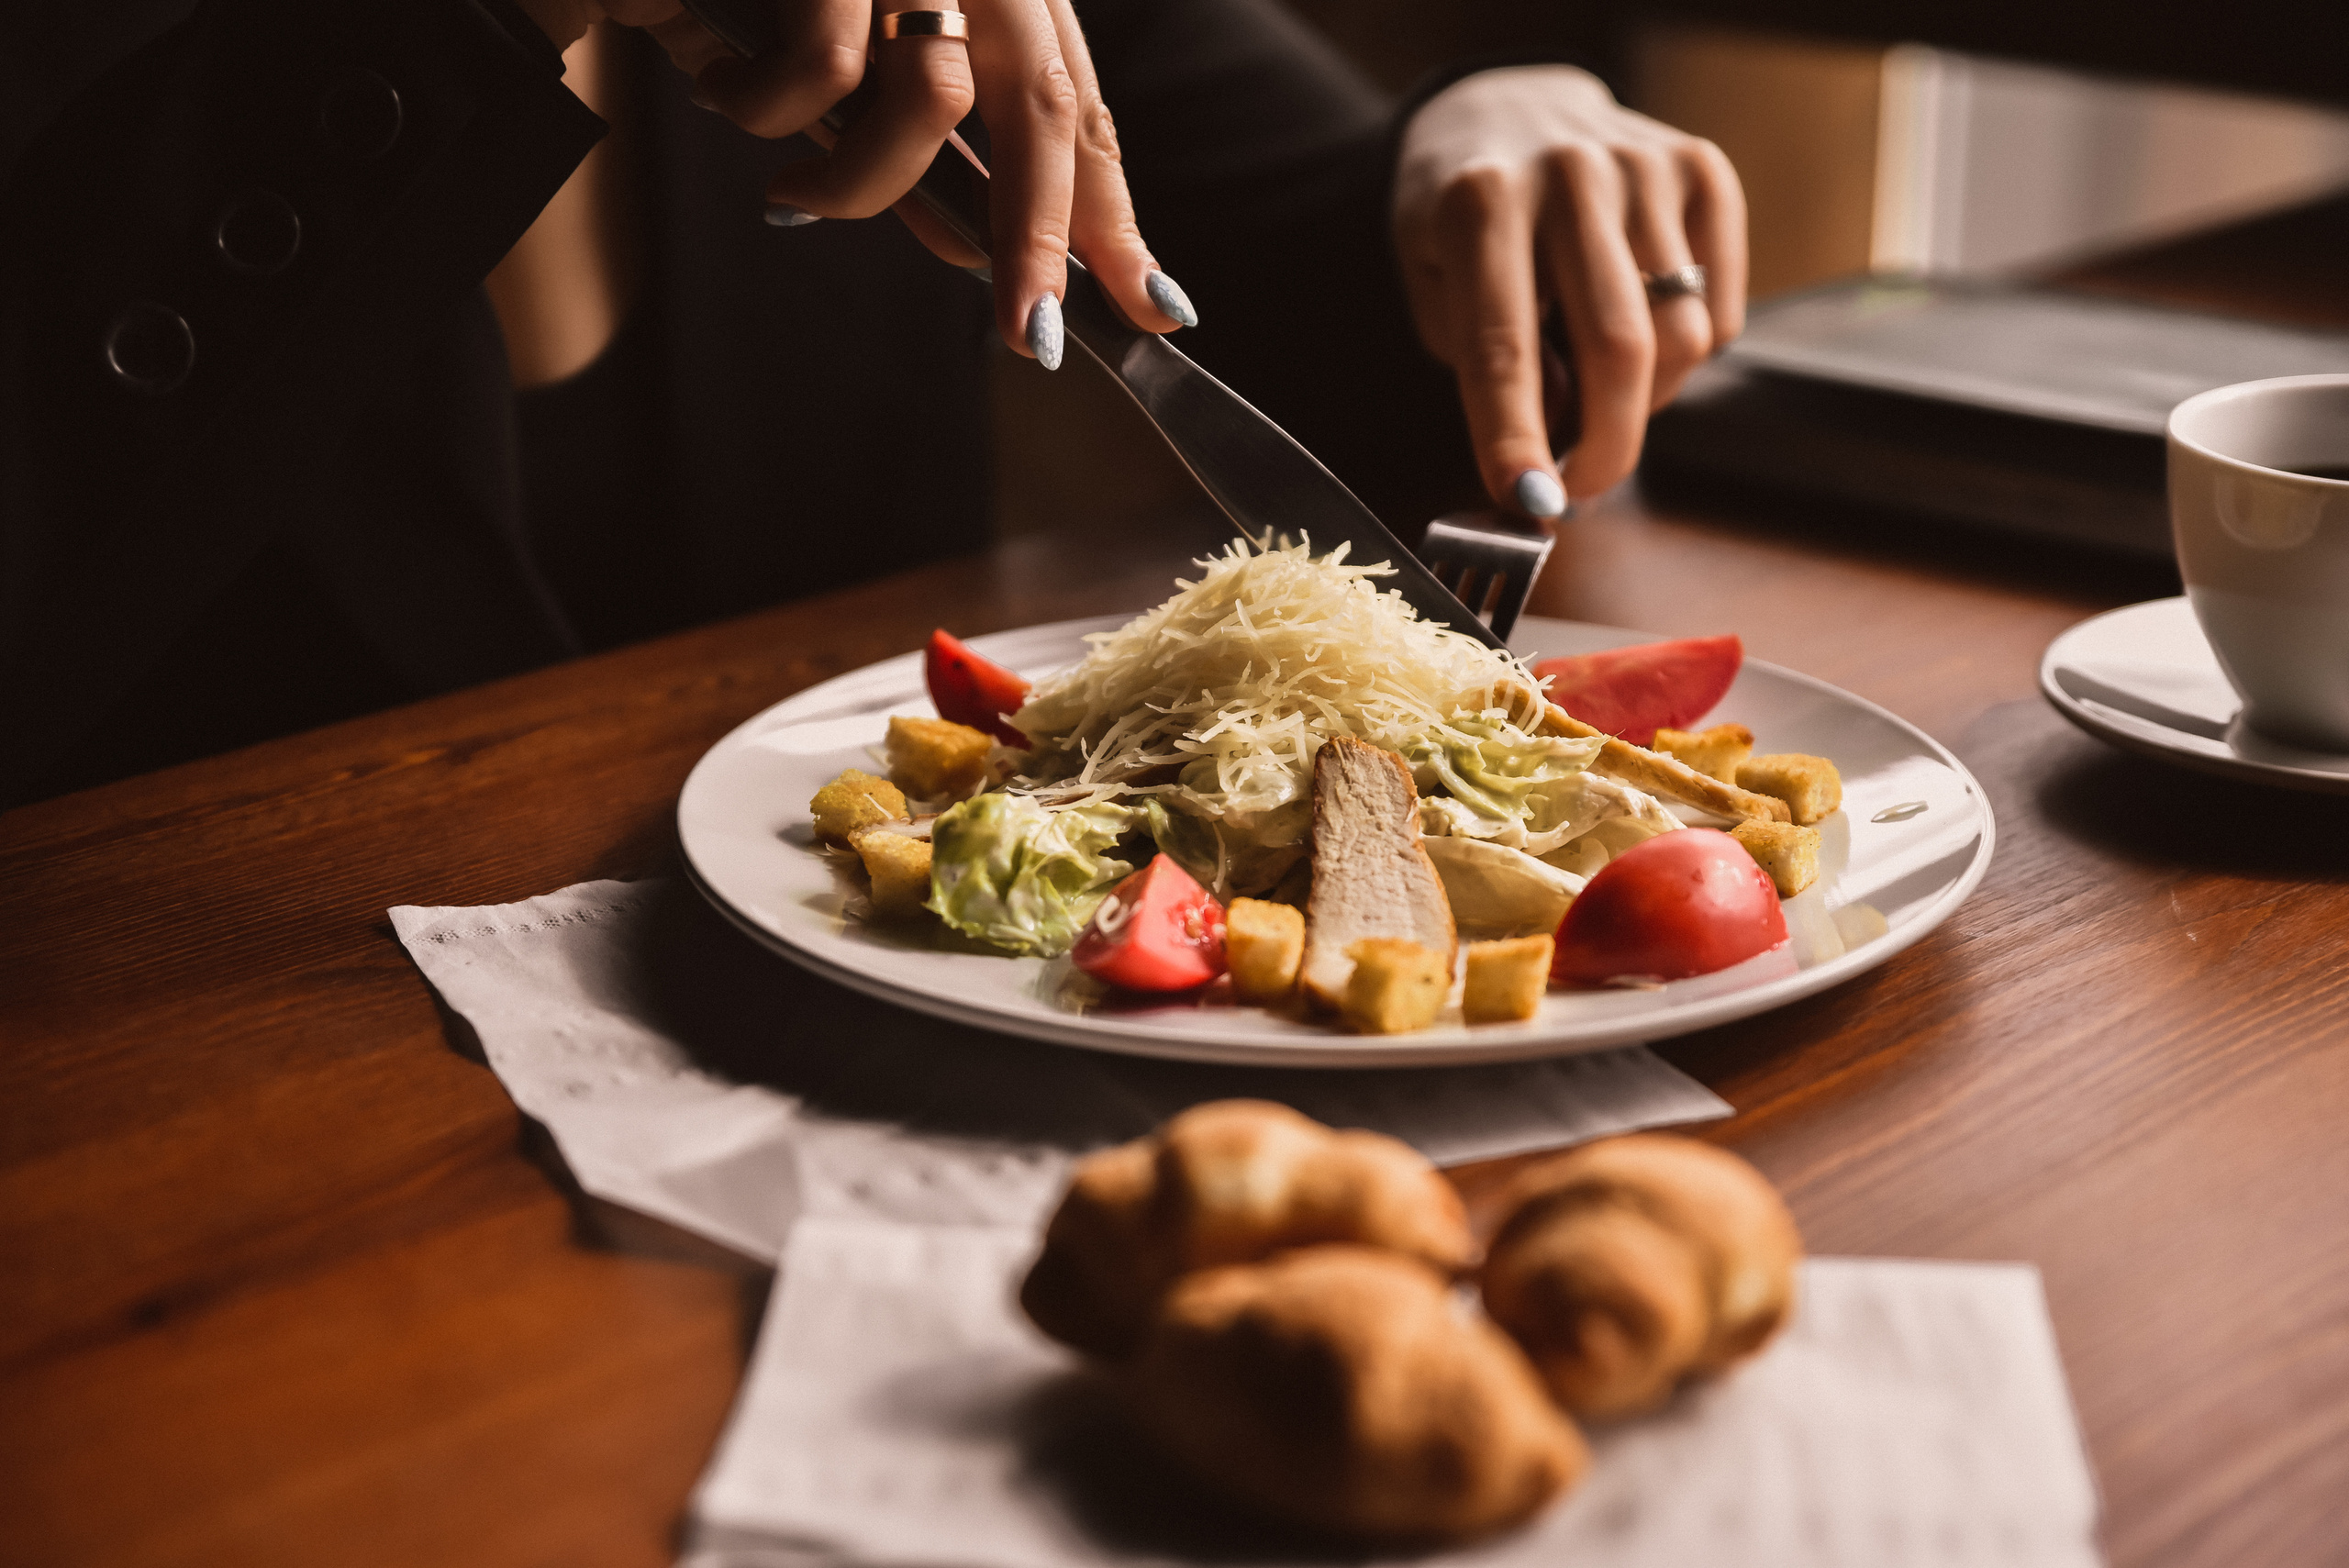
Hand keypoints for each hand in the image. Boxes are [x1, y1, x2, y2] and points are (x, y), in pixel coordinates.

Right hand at [513, 0, 1192, 365]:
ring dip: (859, 184)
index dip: (1115, 217)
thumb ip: (920, 149)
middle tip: (1030, 334)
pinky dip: (766, 107)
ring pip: (932, 101)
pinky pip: (818, 69)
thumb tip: (973, 253)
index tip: (1155, 307)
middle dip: (1040, 239)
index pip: (1077, 111)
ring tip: (791, 194)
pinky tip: (717, 88)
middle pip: (1045, 108)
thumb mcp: (859, 59)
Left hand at [1392, 65, 1746, 516]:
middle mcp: (1570, 173)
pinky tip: (1641, 330)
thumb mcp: (1436, 288)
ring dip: (1645, 402)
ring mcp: (1645, 166)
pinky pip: (1719, 311)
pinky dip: (1686, 353)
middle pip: (1618, 348)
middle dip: (1604, 447)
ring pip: (1681, 339)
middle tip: (1579, 491)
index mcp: (1482, 202)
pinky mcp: (1703, 169)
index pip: (1503, 345)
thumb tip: (1563, 449)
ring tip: (1601, 392)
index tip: (1529, 502)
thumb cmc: (1463, 221)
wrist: (1505, 111)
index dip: (1515, 435)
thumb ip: (1489, 366)